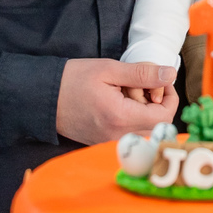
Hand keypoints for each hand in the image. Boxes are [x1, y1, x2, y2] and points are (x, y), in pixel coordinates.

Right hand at [56, 59, 177, 144]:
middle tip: (143, 85)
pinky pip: (130, 134)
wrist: (42, 98)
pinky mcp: (104, 143)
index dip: (170, 97)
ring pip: (145, 131)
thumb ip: (142, 73)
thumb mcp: (109, 69)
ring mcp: (110, 143)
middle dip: (158, 104)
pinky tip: (120, 104)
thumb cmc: (73, 80)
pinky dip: (133, 119)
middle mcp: (118, 136)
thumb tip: (170, 74)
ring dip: (146, 112)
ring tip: (129, 93)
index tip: (160, 82)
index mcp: (121, 118)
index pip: (165, 117)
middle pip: (158, 126)